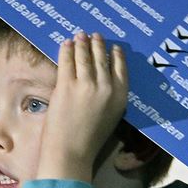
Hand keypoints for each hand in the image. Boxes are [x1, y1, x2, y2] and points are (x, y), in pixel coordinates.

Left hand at [37, 32, 127, 182]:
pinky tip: (66, 44)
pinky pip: (67, 61)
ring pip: (85, 56)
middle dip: (97, 44)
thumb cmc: (90, 139)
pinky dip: (67, 50)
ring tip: (80, 35)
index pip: (121, 68)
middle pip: (102, 58)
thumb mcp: (110, 117)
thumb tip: (102, 79)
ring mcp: (86, 85)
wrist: (71, 152)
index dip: (116, 55)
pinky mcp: (66, 85)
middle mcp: (106, 88)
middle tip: (94, 35)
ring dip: (82, 43)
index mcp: (121, 97)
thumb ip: (110, 98)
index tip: (114, 46)